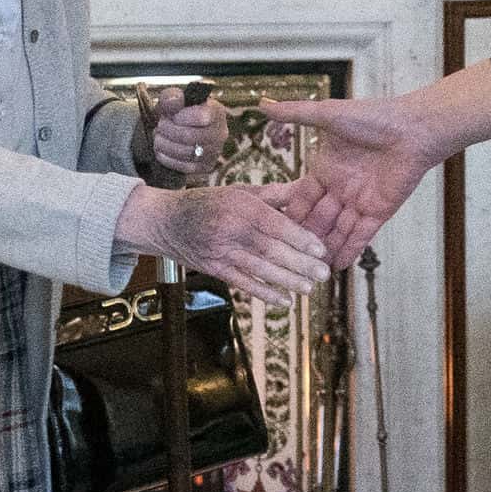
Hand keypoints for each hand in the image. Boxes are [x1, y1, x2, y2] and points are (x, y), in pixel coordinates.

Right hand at [119, 176, 332, 300]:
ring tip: (309, 288)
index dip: (300, 238)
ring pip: (259, 269)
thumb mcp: (239, 191)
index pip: (276, 225)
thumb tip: (306, 190)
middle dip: (300, 264)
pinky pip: (243, 283)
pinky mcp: (214, 269)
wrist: (166, 221)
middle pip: (270, 250)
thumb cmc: (209, 202)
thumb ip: (274, 195)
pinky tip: (284, 301)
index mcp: (240, 207)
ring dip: (287, 281)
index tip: (321, 249)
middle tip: (324, 273)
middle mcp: (230, 230)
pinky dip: (264, 294)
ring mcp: (221, 252)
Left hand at [149, 92, 229, 184]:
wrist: (180, 131)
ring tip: (158, 137)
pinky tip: (161, 150)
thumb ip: (171, 96)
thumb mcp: (173, 100)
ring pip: (186, 152)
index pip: (202, 117)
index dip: (181, 117)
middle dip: (168, 131)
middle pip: (190, 136)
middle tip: (160, 126)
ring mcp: (215, 152)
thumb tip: (174, 100)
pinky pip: (185, 167)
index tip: (172, 116)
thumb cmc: (178, 113)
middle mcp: (221, 133)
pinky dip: (167, 158)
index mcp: (216, 112)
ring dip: (165, 145)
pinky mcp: (206, 167)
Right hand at [262, 92, 447, 269]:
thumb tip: (262, 105)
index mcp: (325, 168)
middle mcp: (339, 187)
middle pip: (317, 219)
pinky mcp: (379, 211)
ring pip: (337, 231)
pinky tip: (336, 267)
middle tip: (284, 259)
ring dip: (324, 250)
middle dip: (302, 239)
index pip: (301, 197)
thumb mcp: (328, 115)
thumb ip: (295, 113)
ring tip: (307, 270)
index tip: (268, 231)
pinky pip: (361, 235)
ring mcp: (359, 201)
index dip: (288, 214)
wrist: (414, 129)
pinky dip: (349, 251)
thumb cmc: (374, 117)